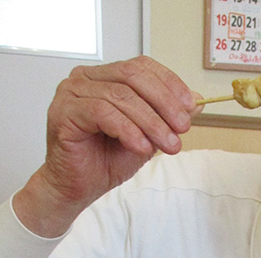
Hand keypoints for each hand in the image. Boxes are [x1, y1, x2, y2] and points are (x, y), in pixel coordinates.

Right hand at [13, 56, 200, 236]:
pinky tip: (142, 146)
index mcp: (105, 77)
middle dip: (164, 103)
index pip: (141, 66)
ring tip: (168, 145)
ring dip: (151, 122)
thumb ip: (167, 117)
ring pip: (120, 96)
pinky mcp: (64, 112)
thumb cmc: (105, 161)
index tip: (191, 107)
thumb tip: (197, 101)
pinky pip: (102, 113)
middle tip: (183, 128)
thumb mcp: (147, 137)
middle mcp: (86, 78)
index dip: (169, 84)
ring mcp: (72, 92)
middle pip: (132, 76)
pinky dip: (127, 130)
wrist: (77, 188)